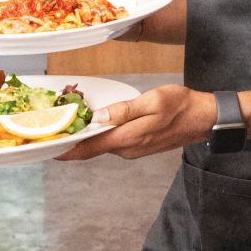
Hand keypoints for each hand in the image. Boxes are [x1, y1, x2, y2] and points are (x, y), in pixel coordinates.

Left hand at [57, 83, 215, 160]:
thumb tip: (97, 118)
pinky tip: (98, 122)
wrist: (205, 119)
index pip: (87, 148)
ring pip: (103, 144)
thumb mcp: (153, 100)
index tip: (44, 147)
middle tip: (52, 125)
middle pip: (91, 147)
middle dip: (72, 139)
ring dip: (87, 136)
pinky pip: (114, 142)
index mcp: (127, 138)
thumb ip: (124, 110)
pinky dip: (102, 135)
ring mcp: (133, 149)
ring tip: (70, 121)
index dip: (64, 149)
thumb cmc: (182, 106)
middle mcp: (127, 149)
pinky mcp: (139, 146)